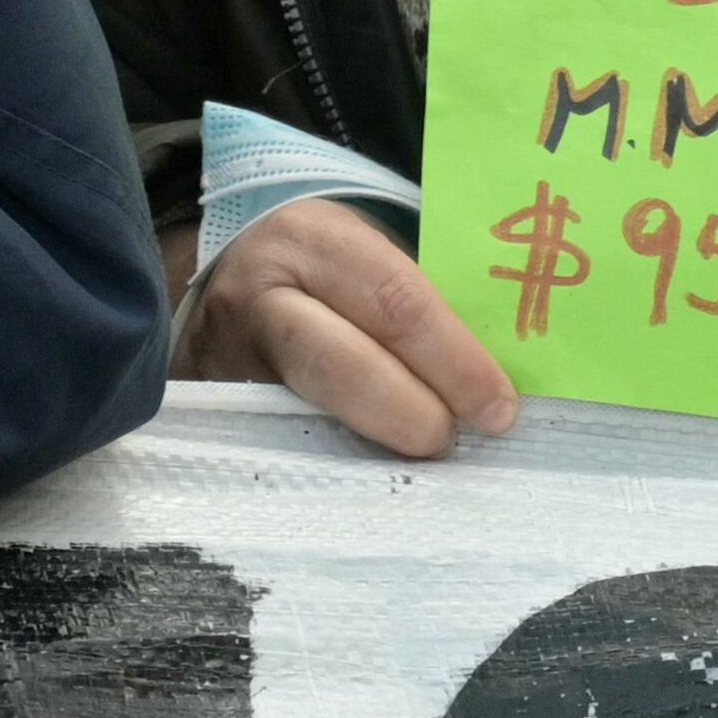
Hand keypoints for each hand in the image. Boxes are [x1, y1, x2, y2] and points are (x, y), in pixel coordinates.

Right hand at [171, 198, 520, 457]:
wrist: (233, 274)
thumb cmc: (329, 271)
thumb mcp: (368, 257)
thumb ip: (425, 305)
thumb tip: (499, 379)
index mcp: (315, 241)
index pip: (394, 302)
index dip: (454, 360)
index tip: (499, 407)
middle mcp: (263, 297)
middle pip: (343, 365)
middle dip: (412, 414)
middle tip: (455, 441)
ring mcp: (228, 358)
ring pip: (306, 416)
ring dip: (375, 448)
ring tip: (422, 462)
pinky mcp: (217, 407)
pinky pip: (280, 444)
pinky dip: (334, 464)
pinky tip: (372, 476)